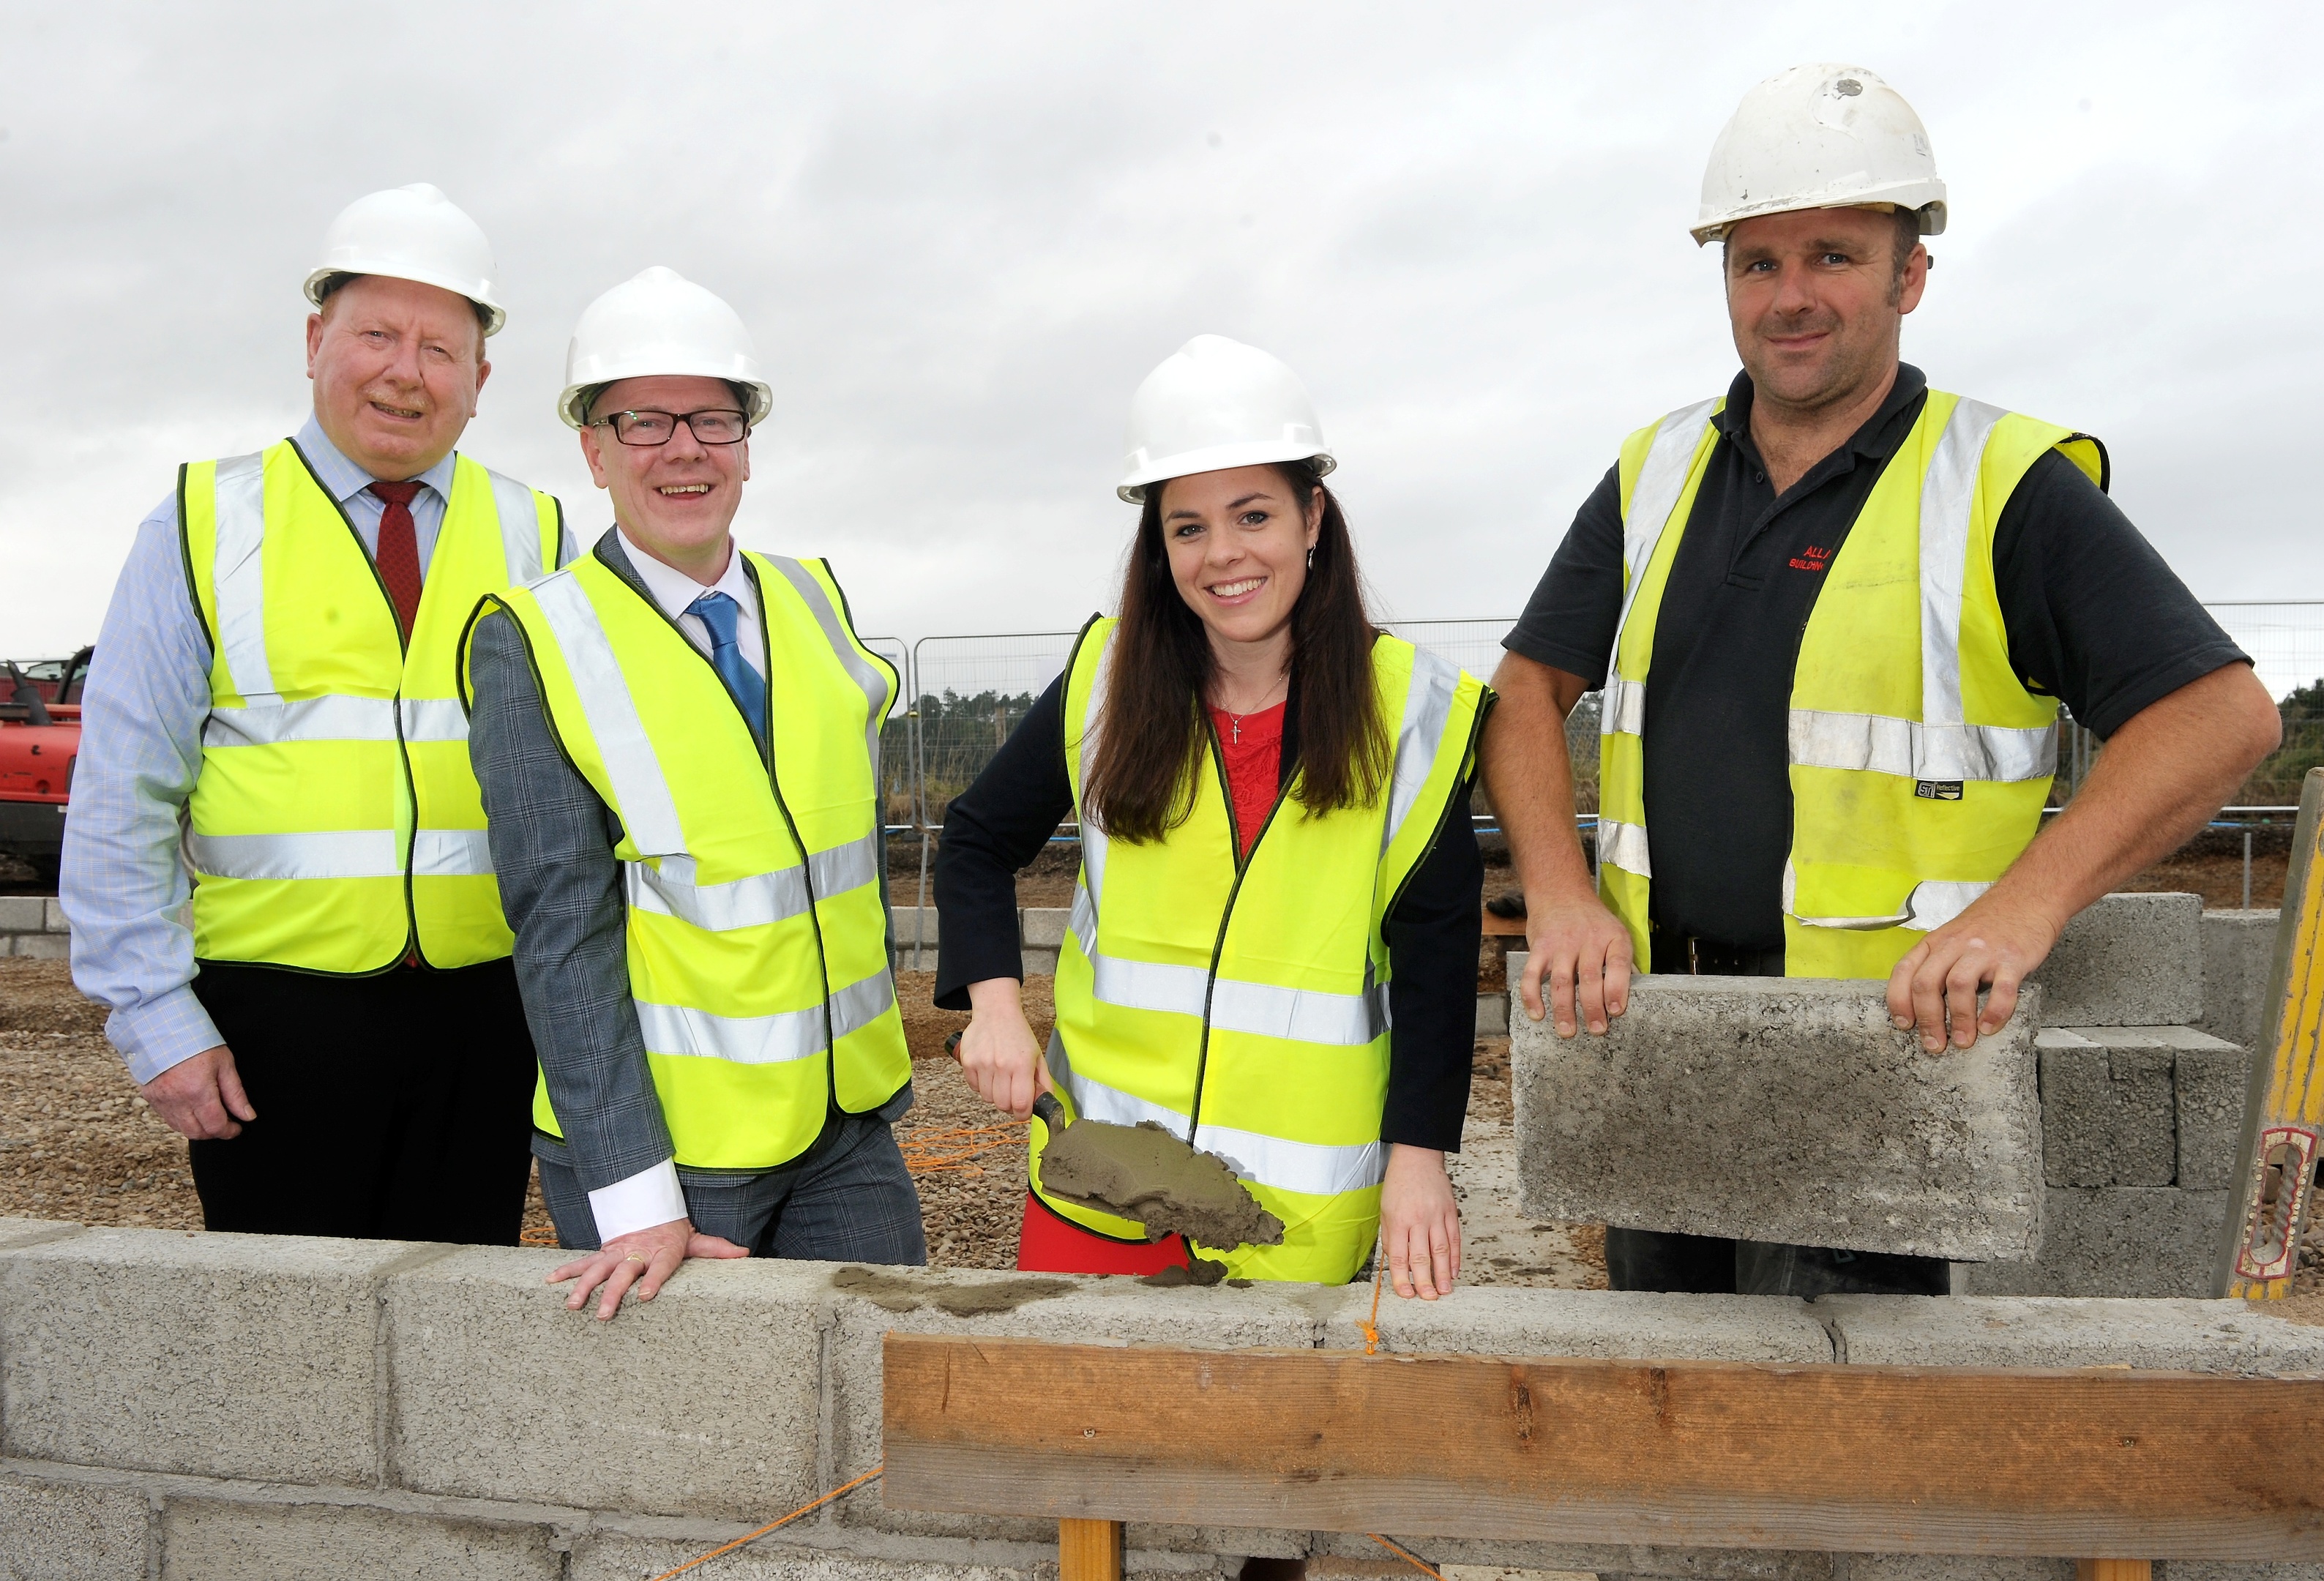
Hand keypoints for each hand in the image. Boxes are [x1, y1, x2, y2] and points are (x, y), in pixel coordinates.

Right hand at [140, 1044, 255, 1139]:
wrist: (163, 1028)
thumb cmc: (196, 1041)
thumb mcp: (225, 1063)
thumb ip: (236, 1094)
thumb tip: (247, 1116)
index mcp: (198, 1091)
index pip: (215, 1126)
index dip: (229, 1131)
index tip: (237, 1127)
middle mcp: (177, 1100)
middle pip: (198, 1133)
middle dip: (214, 1132)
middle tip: (226, 1122)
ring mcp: (161, 1101)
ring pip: (181, 1129)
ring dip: (198, 1128)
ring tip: (210, 1115)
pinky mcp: (151, 1098)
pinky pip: (168, 1119)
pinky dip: (182, 1120)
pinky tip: (193, 1109)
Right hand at [549, 1216, 747, 1320]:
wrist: (650, 1211)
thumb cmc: (674, 1234)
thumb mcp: (696, 1240)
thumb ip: (716, 1249)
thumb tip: (744, 1253)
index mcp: (662, 1252)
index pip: (661, 1267)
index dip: (654, 1281)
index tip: (646, 1297)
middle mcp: (637, 1253)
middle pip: (624, 1274)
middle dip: (613, 1294)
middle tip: (604, 1314)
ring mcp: (617, 1254)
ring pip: (598, 1270)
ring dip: (584, 1287)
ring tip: (573, 1306)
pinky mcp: (602, 1255)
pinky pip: (581, 1264)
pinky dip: (565, 1272)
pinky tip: (549, 1283)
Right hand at [959, 977, 1049, 1119]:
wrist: (996, 1013)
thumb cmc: (1018, 1035)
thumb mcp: (1037, 1056)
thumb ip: (1044, 1082)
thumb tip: (1045, 1104)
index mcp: (1022, 1065)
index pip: (1021, 1104)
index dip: (1023, 1113)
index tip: (1024, 1111)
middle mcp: (1001, 1065)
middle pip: (1002, 1105)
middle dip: (1009, 1104)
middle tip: (1012, 1094)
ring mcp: (982, 1064)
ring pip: (987, 1098)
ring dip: (995, 1094)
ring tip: (1000, 1079)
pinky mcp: (968, 1062)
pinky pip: (974, 1087)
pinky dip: (981, 1085)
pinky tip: (988, 1072)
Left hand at [1380, 1144, 1460, 1299]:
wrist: (1418, 1156)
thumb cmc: (1399, 1183)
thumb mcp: (1385, 1210)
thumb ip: (1391, 1237)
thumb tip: (1397, 1263)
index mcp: (1398, 1220)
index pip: (1400, 1257)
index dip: (1403, 1278)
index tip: (1406, 1293)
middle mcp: (1418, 1219)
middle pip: (1422, 1257)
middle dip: (1425, 1281)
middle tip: (1428, 1298)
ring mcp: (1436, 1216)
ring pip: (1441, 1251)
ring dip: (1443, 1274)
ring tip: (1445, 1291)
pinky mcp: (1450, 1211)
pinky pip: (1453, 1239)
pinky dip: (1455, 1257)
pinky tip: (1454, 1271)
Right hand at [1518, 886, 1634, 1037]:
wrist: (1560, 891)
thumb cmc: (1591, 919)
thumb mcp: (1615, 931)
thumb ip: (1622, 962)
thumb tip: (1632, 994)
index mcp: (1612, 937)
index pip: (1617, 964)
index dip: (1617, 989)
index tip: (1616, 1011)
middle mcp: (1587, 940)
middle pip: (1589, 978)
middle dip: (1592, 1007)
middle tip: (1596, 1030)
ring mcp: (1561, 944)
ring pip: (1562, 981)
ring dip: (1564, 1009)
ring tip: (1567, 1031)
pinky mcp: (1539, 947)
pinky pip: (1533, 974)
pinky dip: (1532, 995)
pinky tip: (1537, 1014)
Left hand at [1885, 896, 2060, 1051]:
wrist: (2027, 898)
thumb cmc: (1989, 925)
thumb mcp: (1953, 938)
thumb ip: (1938, 965)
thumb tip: (1923, 1006)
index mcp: (1935, 942)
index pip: (1904, 971)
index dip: (1899, 1001)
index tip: (1904, 1025)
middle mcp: (1954, 945)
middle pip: (1927, 983)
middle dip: (1927, 1019)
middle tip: (1934, 1045)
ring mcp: (1983, 951)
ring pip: (1959, 986)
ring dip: (1958, 1020)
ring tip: (1963, 1041)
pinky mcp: (2013, 958)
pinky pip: (2002, 989)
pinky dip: (1994, 1012)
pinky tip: (1990, 1027)